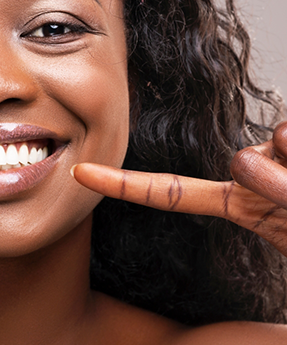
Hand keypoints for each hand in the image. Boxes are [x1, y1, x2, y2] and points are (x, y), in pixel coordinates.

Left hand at [72, 122, 286, 256]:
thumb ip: (278, 202)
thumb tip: (268, 142)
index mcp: (240, 207)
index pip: (171, 193)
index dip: (125, 185)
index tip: (78, 174)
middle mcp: (256, 175)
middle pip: (242, 160)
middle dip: (275, 180)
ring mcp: (281, 157)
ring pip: (281, 138)